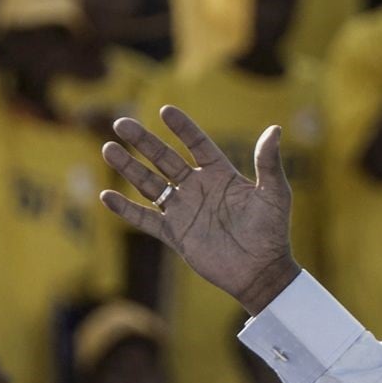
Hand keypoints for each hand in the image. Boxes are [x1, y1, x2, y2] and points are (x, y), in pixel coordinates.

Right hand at [100, 108, 301, 313]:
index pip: (196, 144)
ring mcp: (184, 210)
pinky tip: (107, 196)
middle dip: (143, 141)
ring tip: (108, 149)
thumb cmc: (272, 231)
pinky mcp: (175, 234)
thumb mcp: (275, 194)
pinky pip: (145, 219)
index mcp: (221, 174)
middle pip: (164, 159)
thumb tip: (275, 128)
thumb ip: (268, 163)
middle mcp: (198, 188)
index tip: (165, 110)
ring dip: (129, 168)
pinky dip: (126, 209)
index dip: (182, 128)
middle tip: (121, 123)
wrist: (260, 272)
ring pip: (150, 184)